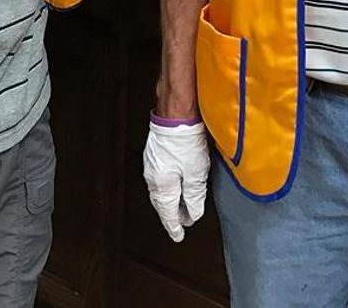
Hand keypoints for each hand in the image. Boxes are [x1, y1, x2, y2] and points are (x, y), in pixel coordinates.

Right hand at [143, 119, 209, 241]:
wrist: (175, 112)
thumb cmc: (185, 140)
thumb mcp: (196, 173)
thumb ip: (194, 196)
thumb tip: (192, 214)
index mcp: (162, 186)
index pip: (168, 213)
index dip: (175, 226)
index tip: (179, 236)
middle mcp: (153, 177)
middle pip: (162, 203)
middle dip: (171, 214)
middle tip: (181, 222)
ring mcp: (152, 163)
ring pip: (160, 190)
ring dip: (170, 200)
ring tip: (180, 205)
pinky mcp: (155, 152)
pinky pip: (160, 177)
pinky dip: (168, 185)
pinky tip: (176, 182)